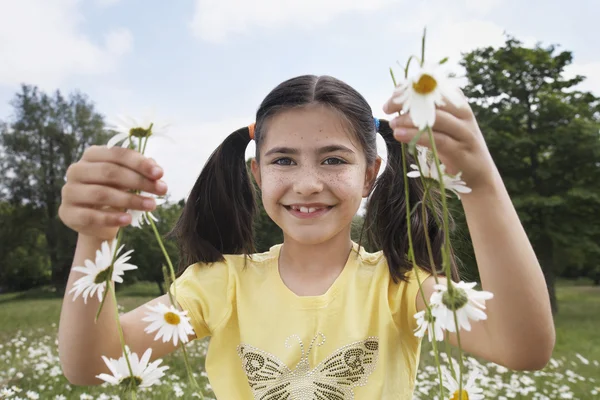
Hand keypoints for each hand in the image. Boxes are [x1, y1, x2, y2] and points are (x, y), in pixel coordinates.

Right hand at [59, 145, 167, 239]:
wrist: (96, 220)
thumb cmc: (115, 192)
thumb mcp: (128, 180)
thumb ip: (140, 171)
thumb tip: (154, 166)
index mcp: (92, 155)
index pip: (117, 154)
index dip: (140, 163)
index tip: (160, 173)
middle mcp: (77, 170)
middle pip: (110, 172)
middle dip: (139, 181)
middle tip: (162, 190)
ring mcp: (69, 191)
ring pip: (101, 193)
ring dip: (130, 200)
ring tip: (151, 205)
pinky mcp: (67, 213)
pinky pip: (90, 215)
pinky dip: (111, 218)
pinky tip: (128, 219)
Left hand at [383, 94, 497, 190]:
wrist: (479, 178)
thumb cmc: (455, 150)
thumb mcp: (443, 129)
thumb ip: (427, 116)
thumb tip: (398, 106)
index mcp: (459, 105)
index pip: (436, 87)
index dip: (414, 88)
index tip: (395, 93)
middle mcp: (464, 115)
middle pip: (435, 100)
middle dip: (408, 102)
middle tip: (388, 107)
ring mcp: (465, 132)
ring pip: (436, 119)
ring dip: (410, 119)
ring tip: (393, 123)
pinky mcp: (461, 151)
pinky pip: (438, 139)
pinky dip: (416, 136)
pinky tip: (399, 135)